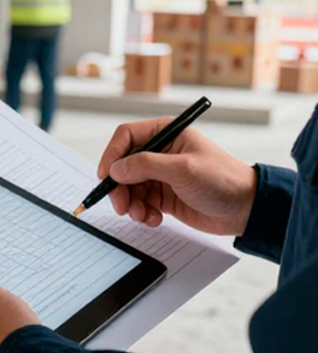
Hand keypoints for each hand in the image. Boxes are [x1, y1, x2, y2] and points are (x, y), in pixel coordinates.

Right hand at [98, 118, 257, 234]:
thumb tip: (116, 169)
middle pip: (123, 165)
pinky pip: (139, 202)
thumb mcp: (183, 169)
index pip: (126, 137)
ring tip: (141, 215)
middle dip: (119, 187)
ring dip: (130, 203)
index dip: (112, 155)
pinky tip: (154, 218)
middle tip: (121, 205)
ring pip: (128, 186)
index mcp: (166, 133)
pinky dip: (141, 212)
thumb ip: (146, 166)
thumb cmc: (223, 180)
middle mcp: (160, 152)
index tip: (106, 176)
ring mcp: (160, 174)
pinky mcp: (162, 195)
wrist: (246, 209)